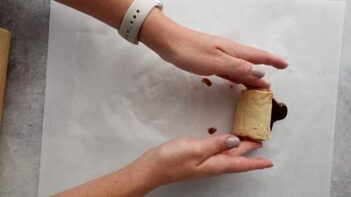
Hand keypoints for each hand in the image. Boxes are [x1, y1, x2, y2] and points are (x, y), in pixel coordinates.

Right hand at [133, 134, 271, 191]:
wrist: (153, 168)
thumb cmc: (172, 159)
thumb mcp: (195, 149)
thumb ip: (216, 144)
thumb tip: (235, 140)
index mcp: (216, 164)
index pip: (240, 163)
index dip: (256, 162)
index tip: (269, 162)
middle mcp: (213, 164)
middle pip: (236, 157)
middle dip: (250, 151)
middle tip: (261, 142)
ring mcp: (205, 161)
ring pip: (227, 153)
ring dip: (240, 148)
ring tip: (249, 141)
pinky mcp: (197, 156)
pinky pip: (217, 150)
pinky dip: (226, 145)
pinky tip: (226, 141)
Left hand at [140, 9, 287, 88]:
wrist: (170, 43)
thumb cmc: (192, 51)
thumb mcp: (216, 62)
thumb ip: (238, 67)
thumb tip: (260, 72)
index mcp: (233, 52)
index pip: (259, 56)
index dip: (273, 61)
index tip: (285, 66)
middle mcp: (229, 53)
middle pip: (251, 64)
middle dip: (262, 75)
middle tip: (269, 88)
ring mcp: (219, 57)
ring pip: (240, 69)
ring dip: (249, 78)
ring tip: (258, 88)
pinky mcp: (210, 61)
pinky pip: (228, 71)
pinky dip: (235, 77)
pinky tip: (237, 81)